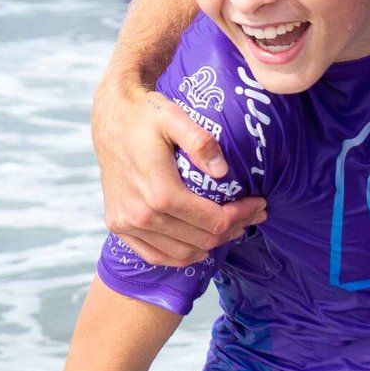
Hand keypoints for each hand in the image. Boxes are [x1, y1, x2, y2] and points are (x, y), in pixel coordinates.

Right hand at [91, 83, 265, 266]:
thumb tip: (223, 171)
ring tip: (233, 228)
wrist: (110, 118)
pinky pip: (154, 255)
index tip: (259, 203)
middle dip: (235, 229)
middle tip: (254, 215)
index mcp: (159, 193)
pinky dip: (181, 256)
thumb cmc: (146, 114)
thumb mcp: (174, 117)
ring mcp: (126, 223)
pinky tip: (201, 245)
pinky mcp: (118, 225)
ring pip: (182, 253)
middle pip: (202, 239)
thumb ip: (200, 141)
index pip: (214, 221)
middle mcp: (140, 215)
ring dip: (212, 245)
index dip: (242, 216)